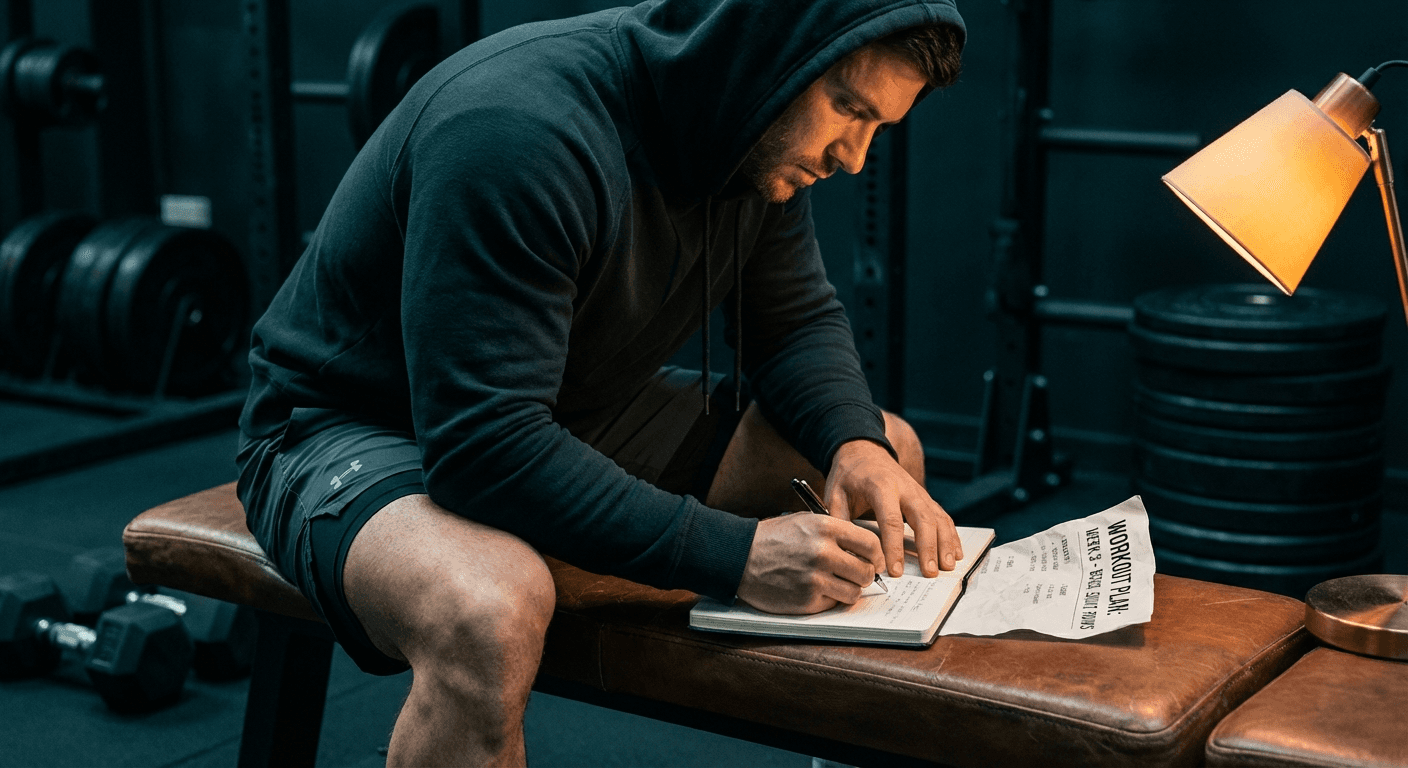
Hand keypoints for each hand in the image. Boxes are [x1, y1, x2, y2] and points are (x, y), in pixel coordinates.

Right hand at [735, 512, 882, 613]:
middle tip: (855, 574)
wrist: (740, 557)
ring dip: (849, 589)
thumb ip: (836, 532)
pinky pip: (835, 603)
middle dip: (864, 574)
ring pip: (855, 592)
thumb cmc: (774, 537)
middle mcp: (823, 553)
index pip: (871, 543)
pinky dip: (830, 599)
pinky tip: (815, 589)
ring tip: (835, 582)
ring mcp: (815, 579)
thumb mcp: (806, 521)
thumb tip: (868, 548)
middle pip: (867, 571)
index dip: (877, 555)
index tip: (875, 560)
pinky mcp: (807, 600)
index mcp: (825, 528)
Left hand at [825, 439, 961, 578]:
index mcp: (880, 487)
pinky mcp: (925, 497)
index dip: (894, 547)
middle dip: (928, 547)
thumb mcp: (834, 494)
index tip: (895, 570)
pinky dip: (951, 535)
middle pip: (922, 519)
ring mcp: (918, 492)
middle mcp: (905, 488)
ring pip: (937, 517)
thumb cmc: (848, 476)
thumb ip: (840, 522)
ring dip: (945, 543)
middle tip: (930, 573)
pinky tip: (955, 553)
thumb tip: (845, 553)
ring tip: (947, 566)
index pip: (891, 520)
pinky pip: (942, 516)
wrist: (864, 450)